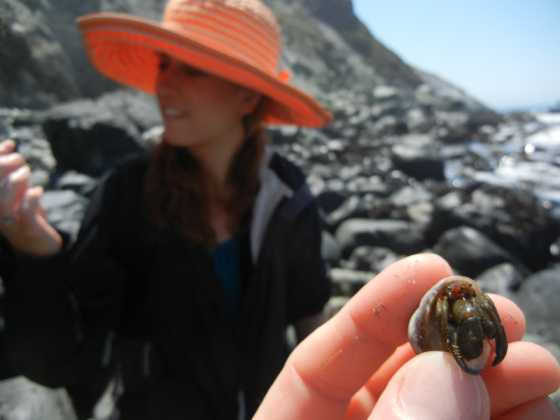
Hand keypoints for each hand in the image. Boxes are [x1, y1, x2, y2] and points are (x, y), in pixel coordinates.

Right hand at [0, 139, 61, 254]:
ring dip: (15, 182)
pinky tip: (38, 190)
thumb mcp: (17, 189)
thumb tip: (9, 144)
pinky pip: (25, 214)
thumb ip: (11, 170)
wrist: (38, 244)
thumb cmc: (25, 212)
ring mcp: (11, 223)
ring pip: (3, 202)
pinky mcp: (30, 230)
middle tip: (19, 159)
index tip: (9, 144)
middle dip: (3, 167)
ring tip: (27, 172)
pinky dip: (31, 199)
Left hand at [254, 254, 559, 419]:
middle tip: (501, 319)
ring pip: (446, 411)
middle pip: (395, 381)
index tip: (430, 269)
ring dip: (494, 384)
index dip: (374, 310)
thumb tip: (444, 371)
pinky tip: (541, 411)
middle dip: (450, 343)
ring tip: (537, 368)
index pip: (320, 363)